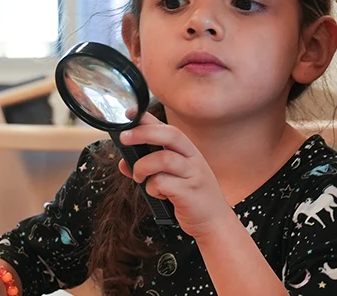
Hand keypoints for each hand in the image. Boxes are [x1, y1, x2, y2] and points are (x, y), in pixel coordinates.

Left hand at [118, 113, 239, 240]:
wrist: (214, 221)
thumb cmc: (191, 197)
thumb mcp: (170, 179)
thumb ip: (148, 169)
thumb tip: (123, 163)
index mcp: (188, 151)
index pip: (167, 127)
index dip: (148, 119)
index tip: (129, 114)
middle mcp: (193, 158)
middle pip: (170, 134)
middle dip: (144, 133)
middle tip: (124, 138)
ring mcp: (193, 174)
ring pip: (164, 159)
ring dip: (143, 167)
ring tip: (138, 177)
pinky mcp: (190, 192)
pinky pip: (163, 183)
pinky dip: (152, 188)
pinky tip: (158, 194)